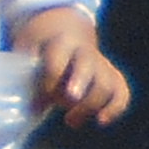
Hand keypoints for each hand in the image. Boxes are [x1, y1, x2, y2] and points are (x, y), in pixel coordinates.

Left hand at [14, 8, 129, 128]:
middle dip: (80, 85)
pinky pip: (122, 92)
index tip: (42, 96)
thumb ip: (26, 73)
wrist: (63, 28)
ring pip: (106, 84)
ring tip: (70, 121)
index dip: (51, 79)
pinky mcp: (112, 76)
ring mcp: (101, 64)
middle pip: (87, 68)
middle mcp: (85, 51)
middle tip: (70, 100)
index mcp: (61, 41)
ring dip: (90, 106)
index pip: (58, 60)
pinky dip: (116, 108)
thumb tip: (33, 109)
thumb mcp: (28, 48)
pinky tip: (100, 121)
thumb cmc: (41, 44)